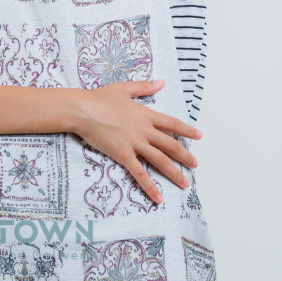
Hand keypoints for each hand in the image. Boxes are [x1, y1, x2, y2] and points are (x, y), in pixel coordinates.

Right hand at [69, 79, 201, 203]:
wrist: (82, 110)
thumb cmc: (100, 98)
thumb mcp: (124, 88)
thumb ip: (144, 87)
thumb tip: (161, 82)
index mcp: (146, 114)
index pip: (172, 123)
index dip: (187, 130)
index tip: (199, 136)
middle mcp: (144, 130)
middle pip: (171, 145)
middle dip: (186, 156)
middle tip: (196, 164)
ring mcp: (135, 144)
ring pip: (160, 161)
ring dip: (175, 173)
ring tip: (185, 183)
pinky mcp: (123, 155)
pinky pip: (140, 174)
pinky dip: (150, 187)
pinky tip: (159, 198)